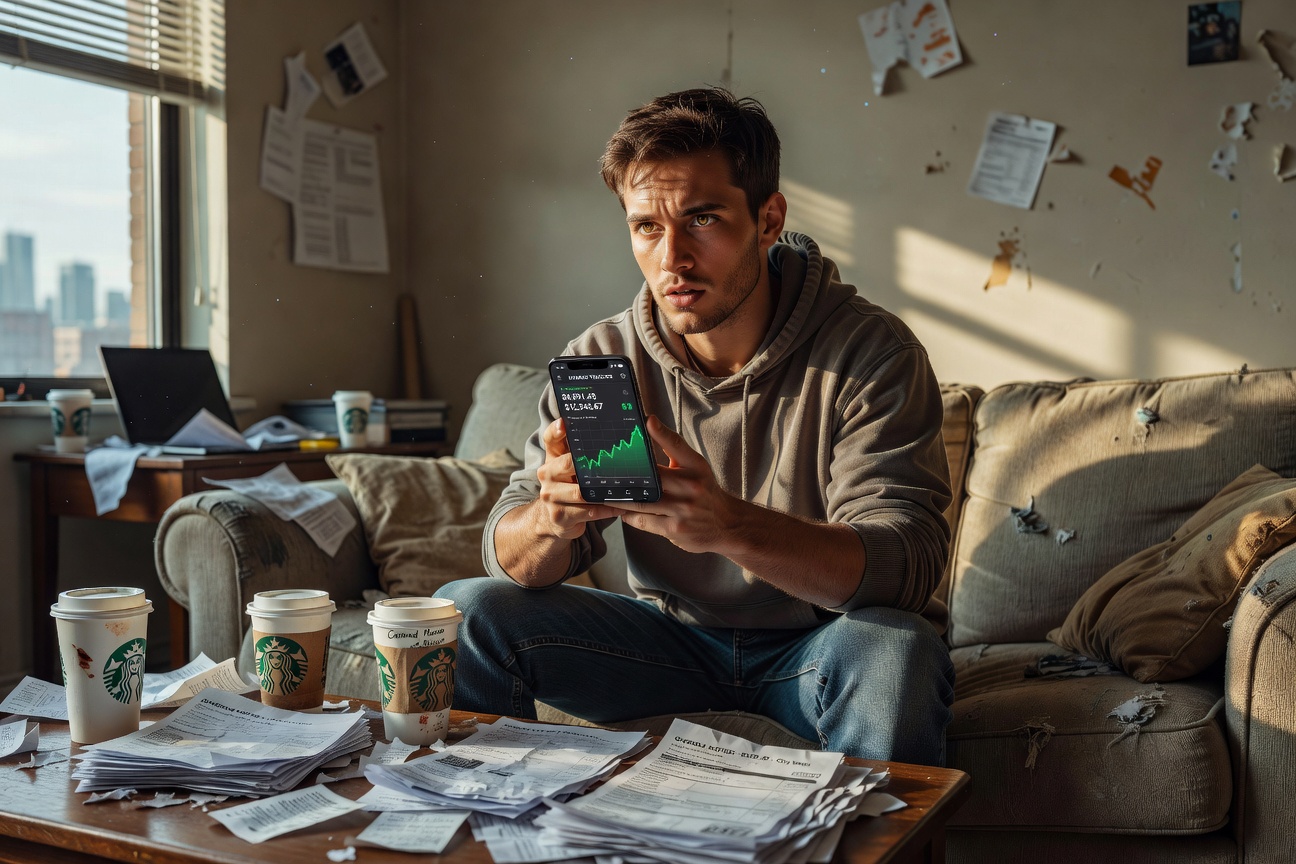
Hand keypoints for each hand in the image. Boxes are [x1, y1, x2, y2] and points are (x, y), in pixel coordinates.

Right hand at [532, 417, 617, 539]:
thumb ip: (581, 451)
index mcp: (551, 458)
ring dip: (604, 492)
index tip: (564, 423)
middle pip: (567, 464)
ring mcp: (550, 496)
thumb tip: (609, 431)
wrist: (553, 518)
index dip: (556, 430)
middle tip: (612, 463)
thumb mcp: (571, 467)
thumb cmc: (569, 486)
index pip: (550, 439)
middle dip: (589, 465)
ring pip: (580, 492)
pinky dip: (606, 509)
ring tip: (624, 489)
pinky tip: (619, 507)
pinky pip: (588, 512)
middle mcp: (546, 474)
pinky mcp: (559, 516)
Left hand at [615, 415, 744, 554]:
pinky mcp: (675, 529)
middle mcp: (691, 486)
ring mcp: (683, 509)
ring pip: (642, 501)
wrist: (727, 524)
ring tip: (604, 494)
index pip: (677, 444)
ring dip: (620, 499)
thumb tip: (649, 425)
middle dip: (626, 474)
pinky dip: (630, 516)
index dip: (661, 432)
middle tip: (604, 470)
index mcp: (696, 466)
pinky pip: (644, 521)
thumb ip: (674, 450)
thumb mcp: (697, 468)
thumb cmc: (705, 492)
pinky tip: (621, 512)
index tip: (646, 421)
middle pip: (651, 476)